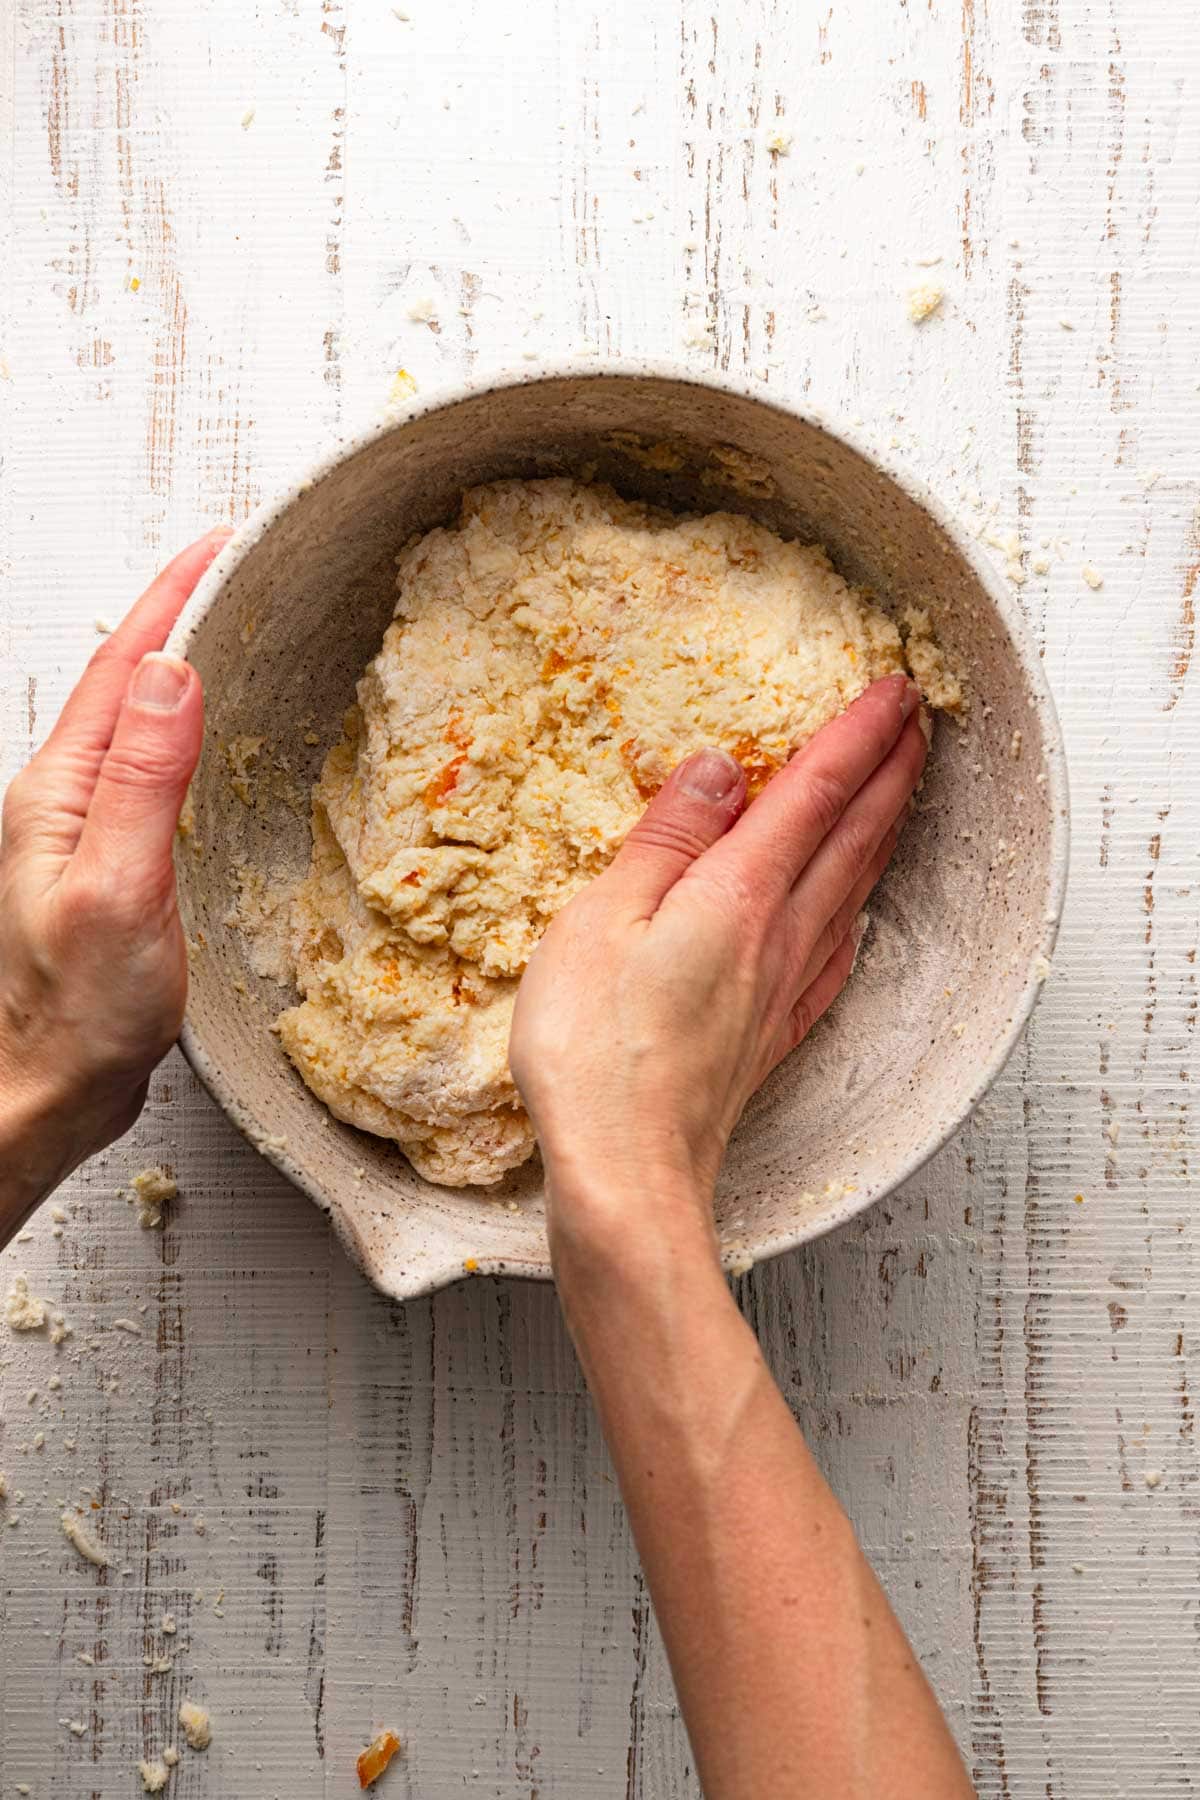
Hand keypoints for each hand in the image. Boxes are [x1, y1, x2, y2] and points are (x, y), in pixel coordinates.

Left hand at [0, 530, 227, 1221]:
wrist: (46, 1090)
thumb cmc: (74, 1012)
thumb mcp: (117, 888)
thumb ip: (141, 779)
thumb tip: (171, 672)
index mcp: (60, 790)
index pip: (123, 666)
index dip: (171, 596)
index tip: (219, 542)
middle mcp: (65, 799)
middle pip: (125, 678)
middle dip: (177, 609)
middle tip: (233, 564)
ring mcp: (84, 830)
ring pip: (136, 719)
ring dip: (180, 663)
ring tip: (228, 625)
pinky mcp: (110, 862)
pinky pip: (148, 766)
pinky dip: (186, 727)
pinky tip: (209, 735)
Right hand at [509, 673, 927, 1258]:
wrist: (627, 1172)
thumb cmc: (597, 1050)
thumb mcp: (604, 918)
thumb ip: (667, 839)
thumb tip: (721, 768)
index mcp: (738, 894)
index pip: (814, 793)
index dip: (857, 735)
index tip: (895, 689)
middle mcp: (778, 936)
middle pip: (854, 836)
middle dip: (892, 771)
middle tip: (921, 722)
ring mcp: (782, 989)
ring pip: (855, 890)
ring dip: (885, 831)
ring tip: (903, 795)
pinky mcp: (771, 1036)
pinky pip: (835, 954)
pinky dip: (857, 913)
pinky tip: (856, 917)